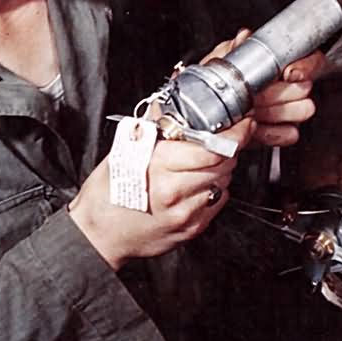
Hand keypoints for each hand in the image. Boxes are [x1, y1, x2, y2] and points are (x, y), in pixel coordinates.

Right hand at [68, 116, 254, 269]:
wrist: (99, 236)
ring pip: (223, 182)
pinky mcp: (191, 229)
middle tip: (223, 140)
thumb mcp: (124, 151)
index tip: (242, 123)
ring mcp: (185, 213)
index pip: (213, 146)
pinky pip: (216, 202)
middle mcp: (175, 191)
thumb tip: (169, 104)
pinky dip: (214, 190)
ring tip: (202, 163)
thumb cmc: (106, 193)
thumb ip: (153, 127)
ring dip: (221, 169)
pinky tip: (196, 185)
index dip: (234, 132)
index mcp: (159, 165)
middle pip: (224, 163)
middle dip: (228, 148)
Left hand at [202, 30, 323, 148]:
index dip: (304, 66)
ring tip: (254, 110)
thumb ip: (233, 47)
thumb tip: (244, 37)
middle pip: (306, 87)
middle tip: (258, 95)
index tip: (289, 73)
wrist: (213, 113)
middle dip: (280, 92)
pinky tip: (255, 127)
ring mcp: (291, 109)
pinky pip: (292, 134)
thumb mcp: (222, 59)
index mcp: (283, 63)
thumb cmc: (221, 82)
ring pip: (304, 109)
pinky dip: (272, 132)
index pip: (313, 59)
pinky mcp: (285, 131)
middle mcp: (291, 85)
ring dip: (277, 111)